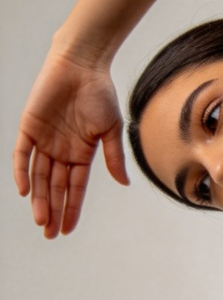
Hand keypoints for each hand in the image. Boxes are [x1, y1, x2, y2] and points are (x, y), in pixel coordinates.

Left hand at [13, 52, 129, 237]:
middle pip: (56, 187)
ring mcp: (44, 141)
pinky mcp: (28, 128)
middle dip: (54, 211)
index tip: (68, 229)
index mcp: (82, 154)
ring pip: (39, 177)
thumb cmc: (100, 94)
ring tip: (42, 220)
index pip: (75, 188)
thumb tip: (123, 183)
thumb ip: (114, 157)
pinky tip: (26, 191)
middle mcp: (61, 151)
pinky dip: (22, 172)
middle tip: (51, 234)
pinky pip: (22, 155)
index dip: (72, 209)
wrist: (81, 65)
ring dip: (40, 199)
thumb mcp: (111, 129)